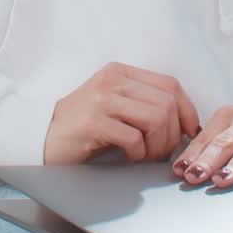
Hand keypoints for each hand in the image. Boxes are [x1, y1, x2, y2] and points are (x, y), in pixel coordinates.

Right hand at [44, 61, 200, 165]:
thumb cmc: (83, 128)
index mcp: (120, 72)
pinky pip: (134, 139)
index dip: (187, 110)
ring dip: (157, 146)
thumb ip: (142, 105)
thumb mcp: (114, 106)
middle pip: (166, 103)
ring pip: (155, 119)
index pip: (169, 84)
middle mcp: (112, 80)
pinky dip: (139, 155)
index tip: (190, 132)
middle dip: (172, 135)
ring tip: (146, 158)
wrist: (42, 138)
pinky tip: (129, 159)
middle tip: (163, 154)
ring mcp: (102, 99)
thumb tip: (183, 123)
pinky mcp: (93, 122)